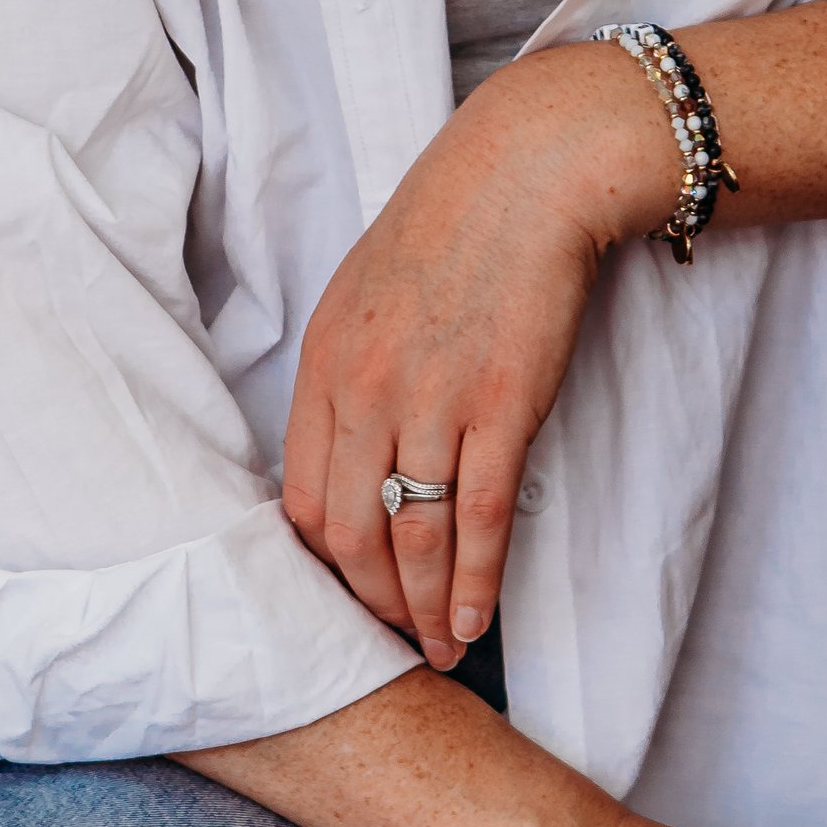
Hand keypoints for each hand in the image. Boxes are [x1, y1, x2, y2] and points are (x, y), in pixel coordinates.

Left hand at [282, 47, 671, 671]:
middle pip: (349, 535)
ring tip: (441, 653)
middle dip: (372, 607)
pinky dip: (478, 583)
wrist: (526, 173)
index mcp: (323, 364)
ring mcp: (432, 401)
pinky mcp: (501, 405)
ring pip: (413, 540)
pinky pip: (479, 519)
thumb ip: (349, 375)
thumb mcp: (364, 295)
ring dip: (425, 611)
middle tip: (396, 645)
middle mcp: (364, 391)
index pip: (299, 500)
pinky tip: (478, 621)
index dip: (321, 567)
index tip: (347, 599)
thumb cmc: (452, 228)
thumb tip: (350, 454)